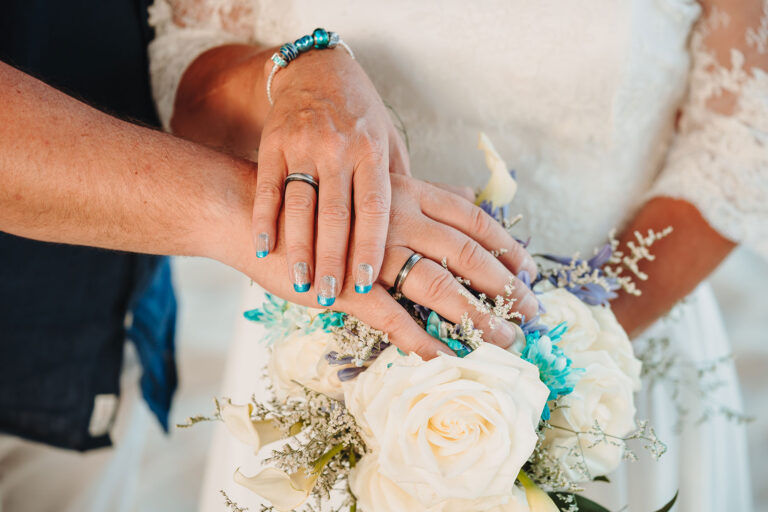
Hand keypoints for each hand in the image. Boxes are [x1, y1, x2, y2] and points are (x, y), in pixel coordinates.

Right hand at [239, 174, 537, 357]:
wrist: (248, 210)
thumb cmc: (314, 199)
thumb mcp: (369, 184)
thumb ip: (417, 192)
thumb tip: (461, 196)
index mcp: (405, 192)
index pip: (471, 219)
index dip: (505, 246)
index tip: (530, 271)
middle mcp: (396, 216)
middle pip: (465, 254)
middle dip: (504, 287)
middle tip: (533, 314)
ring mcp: (371, 251)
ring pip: (437, 286)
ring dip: (474, 317)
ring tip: (503, 341)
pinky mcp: (344, 285)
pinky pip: (391, 317)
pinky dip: (421, 339)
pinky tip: (444, 357)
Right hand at [252, 47, 409, 304]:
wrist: (317, 70)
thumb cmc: (360, 115)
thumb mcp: (389, 141)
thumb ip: (404, 183)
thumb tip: (437, 224)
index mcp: (372, 150)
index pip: (373, 207)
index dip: (369, 246)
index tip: (366, 282)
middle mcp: (339, 147)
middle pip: (335, 213)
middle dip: (333, 258)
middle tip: (331, 294)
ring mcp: (303, 144)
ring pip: (299, 204)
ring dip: (298, 247)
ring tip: (300, 282)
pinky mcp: (273, 143)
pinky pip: (267, 187)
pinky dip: (264, 220)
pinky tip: (263, 248)